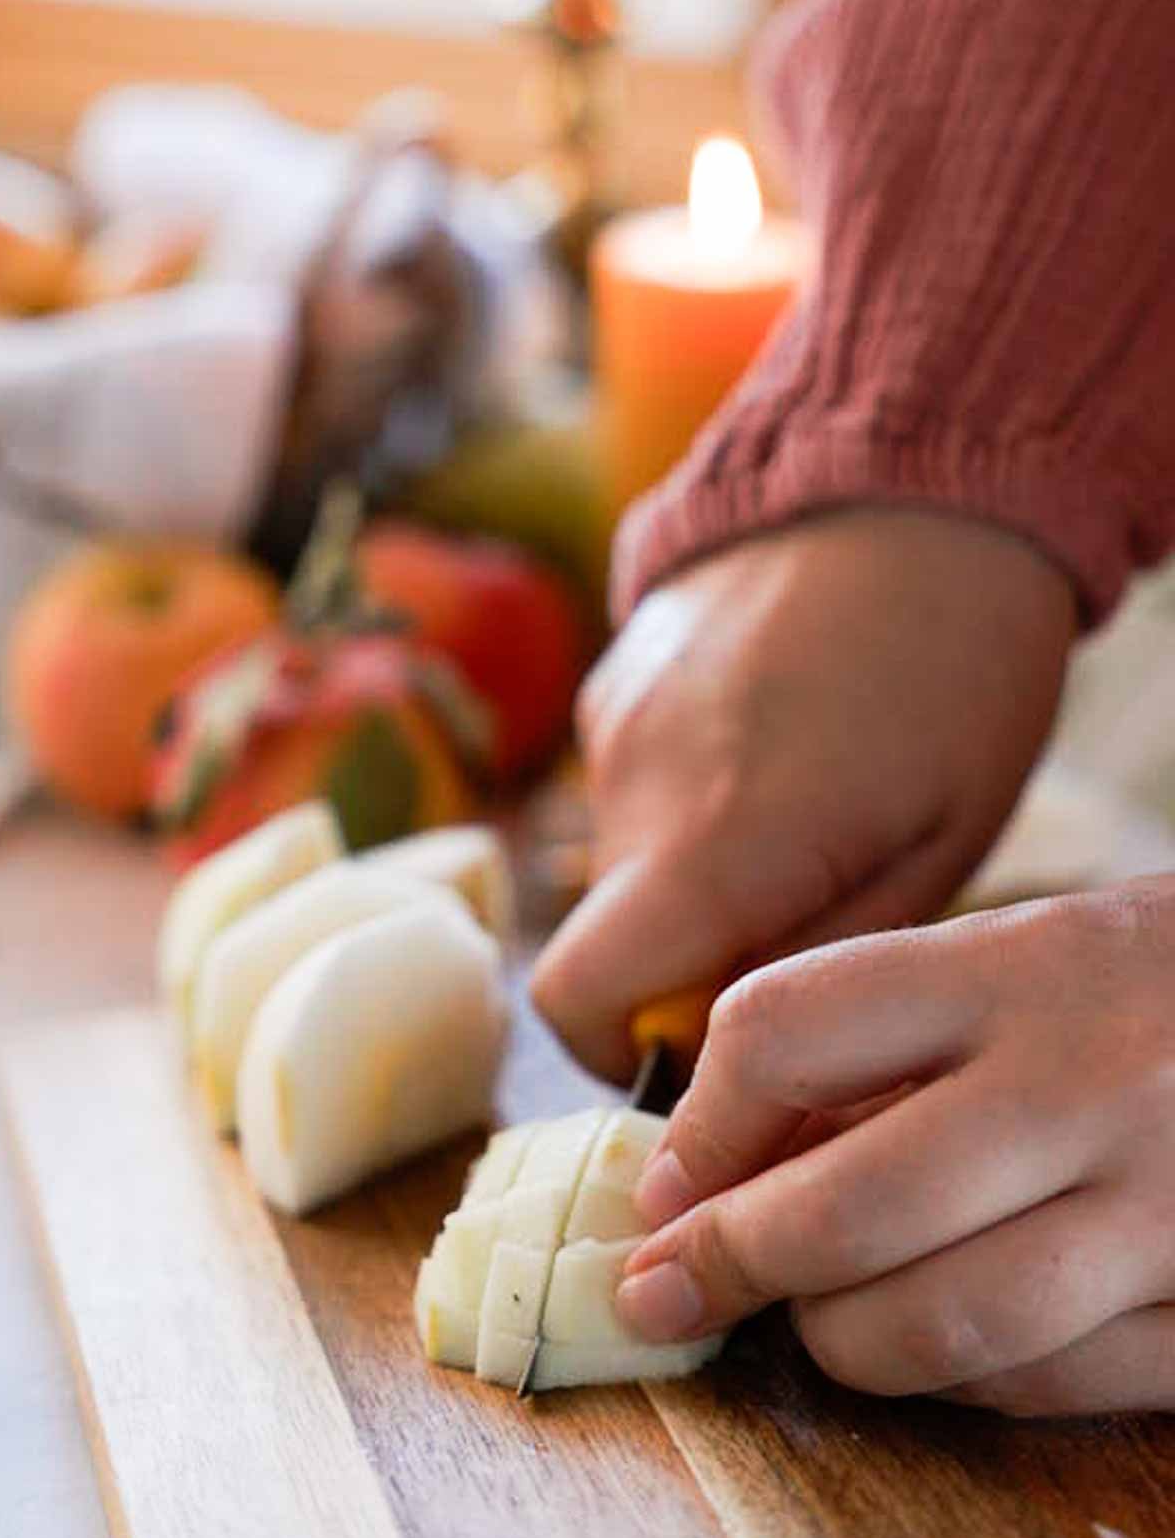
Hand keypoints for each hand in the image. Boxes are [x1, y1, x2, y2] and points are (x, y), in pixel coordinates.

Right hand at [531, 508, 1074, 1081]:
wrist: (916, 484)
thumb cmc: (959, 672)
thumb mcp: (935, 848)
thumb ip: (817, 960)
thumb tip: (735, 1044)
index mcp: (716, 842)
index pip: (577, 998)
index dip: (617, 1053)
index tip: (700, 1051)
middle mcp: (635, 784)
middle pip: (610, 939)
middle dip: (684, 966)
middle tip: (795, 922)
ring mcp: (614, 724)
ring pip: (624, 865)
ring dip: (691, 880)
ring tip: (796, 817)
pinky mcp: (615, 683)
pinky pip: (629, 789)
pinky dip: (680, 807)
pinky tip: (767, 751)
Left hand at [617, 883, 1174, 1416]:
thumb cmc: (1164, 985)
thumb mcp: (1036, 953)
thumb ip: (894, 1036)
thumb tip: (723, 1164)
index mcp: (1027, 965)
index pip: (786, 1031)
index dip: (697, 1127)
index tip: (668, 1183)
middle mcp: (1095, 1082)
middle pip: (846, 1208)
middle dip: (728, 1265)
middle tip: (669, 1290)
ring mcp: (1173, 1206)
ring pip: (944, 1327)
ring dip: (842, 1344)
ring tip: (813, 1324)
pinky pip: (1055, 1385)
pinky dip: (968, 1382)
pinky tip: (947, 1346)